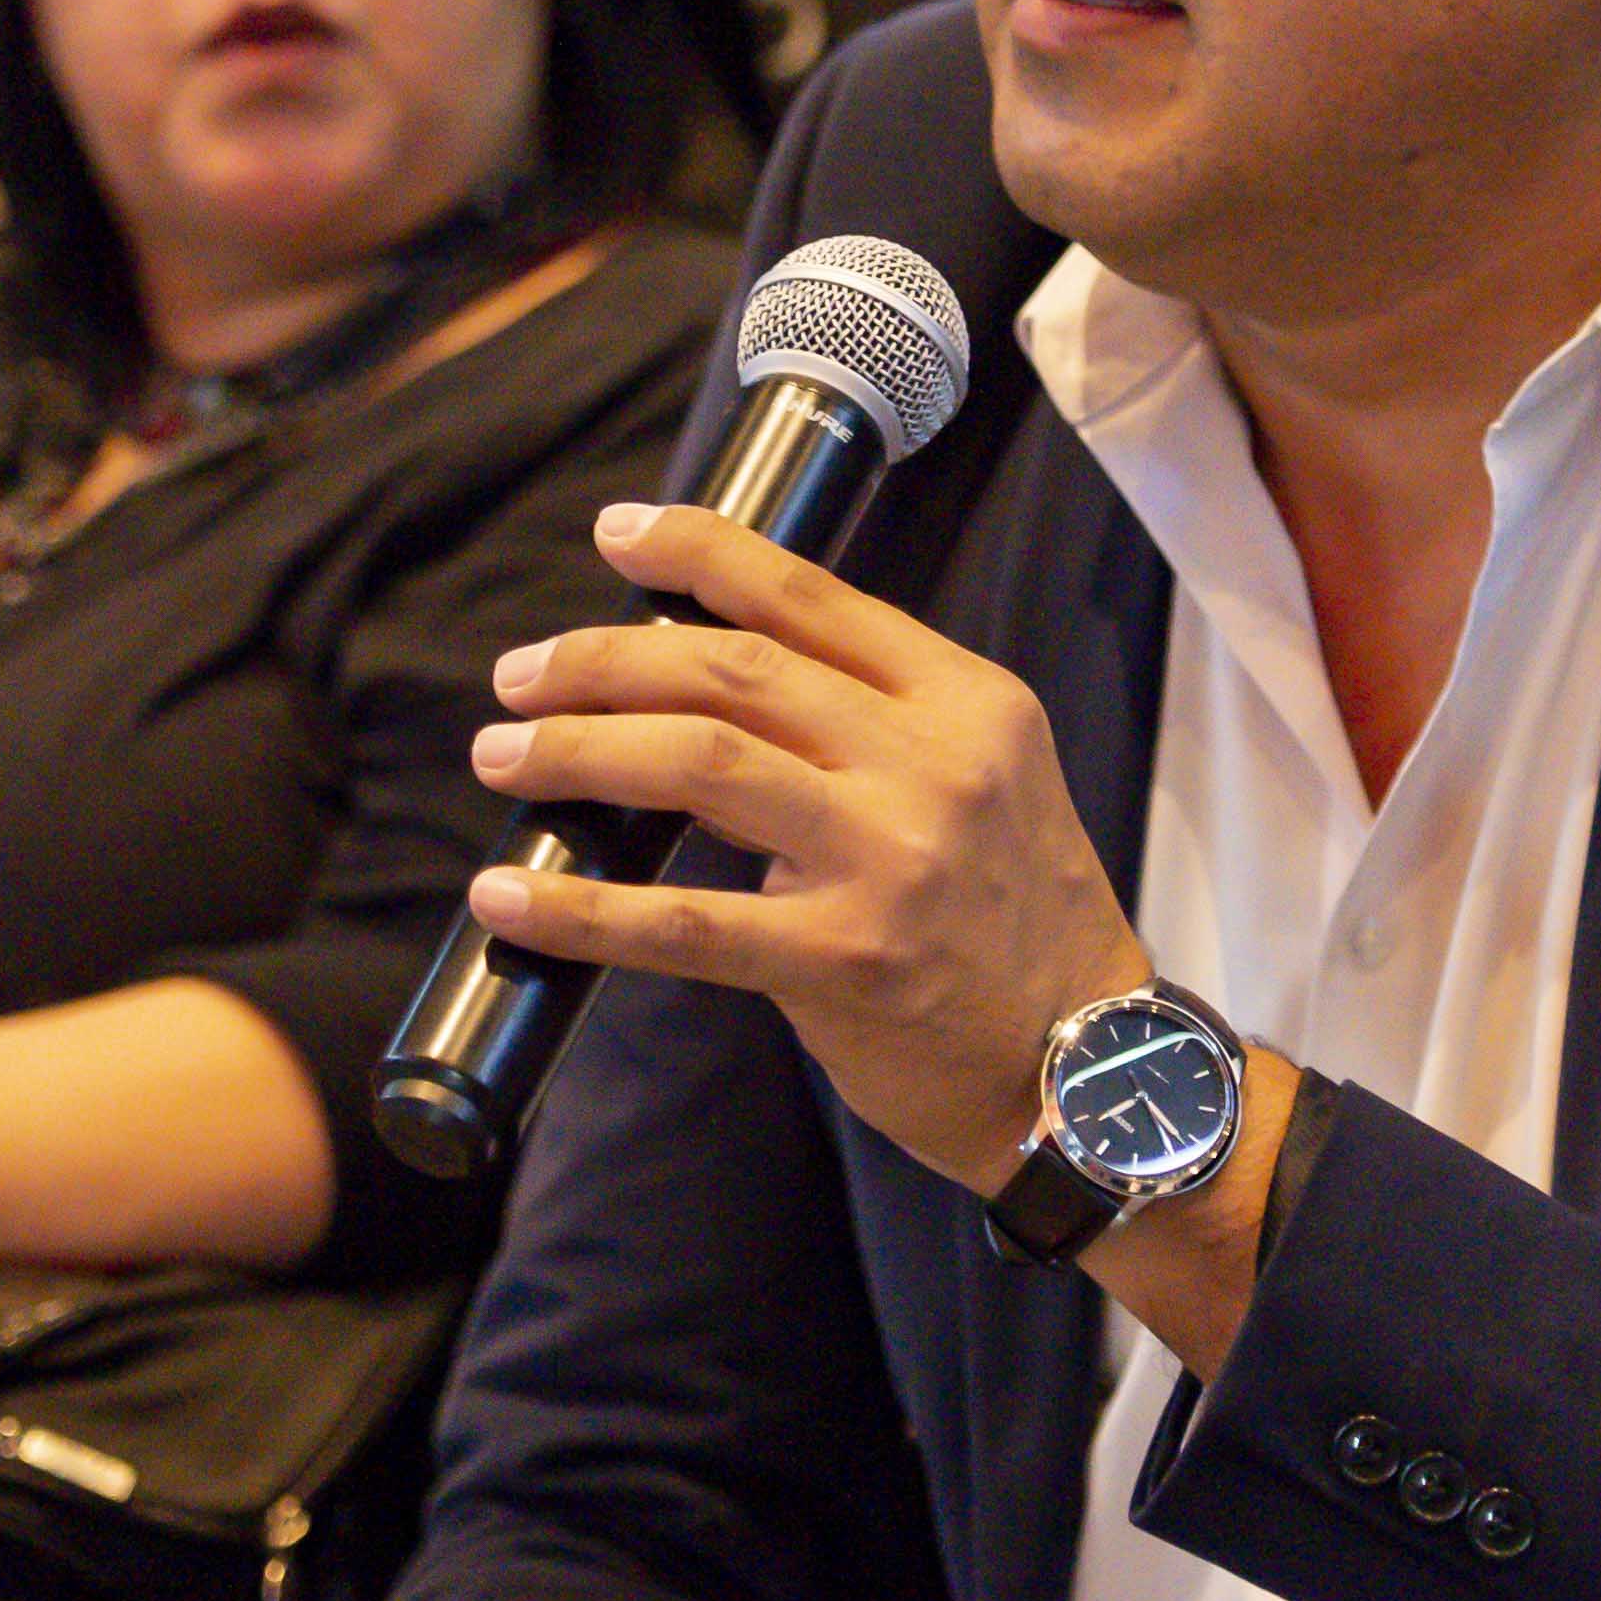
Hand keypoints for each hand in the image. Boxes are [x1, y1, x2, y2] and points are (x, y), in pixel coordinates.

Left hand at [457, 501, 1151, 1194]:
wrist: (1096, 1068)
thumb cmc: (1011, 921)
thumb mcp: (975, 785)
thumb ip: (860, 729)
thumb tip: (690, 694)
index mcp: (966, 701)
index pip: (811, 597)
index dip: (699, 552)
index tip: (618, 532)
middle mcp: (933, 763)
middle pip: (731, 670)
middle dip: (601, 662)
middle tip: (520, 677)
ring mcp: (890, 859)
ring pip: (696, 764)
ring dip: (576, 752)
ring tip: (504, 756)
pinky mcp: (845, 961)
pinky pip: (681, 923)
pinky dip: (579, 906)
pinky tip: (509, 898)